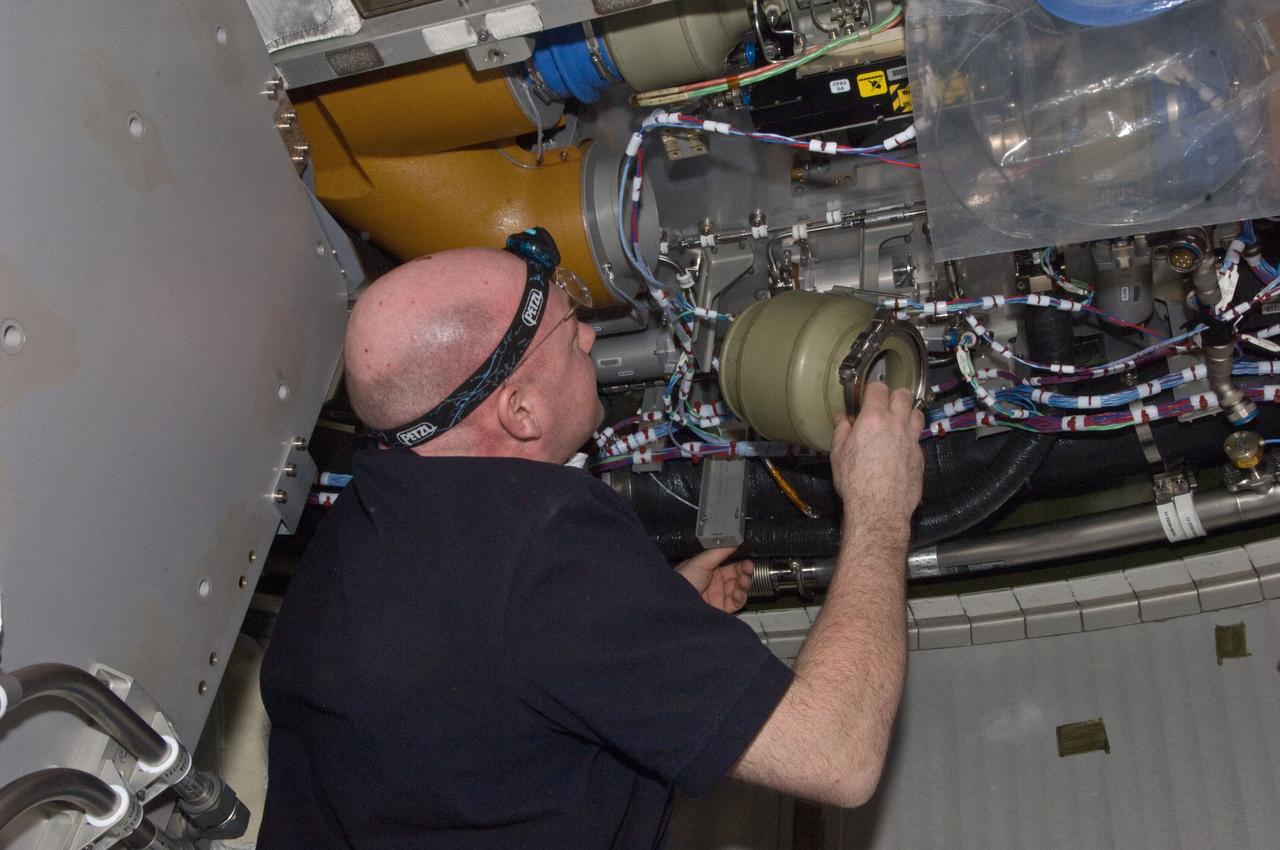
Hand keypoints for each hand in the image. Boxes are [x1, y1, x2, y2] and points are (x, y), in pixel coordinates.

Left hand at [676, 547, 753, 613]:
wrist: (676, 603)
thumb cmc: (681, 581)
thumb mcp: (700, 562)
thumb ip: (719, 551)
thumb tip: (733, 540)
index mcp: (709, 570)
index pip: (730, 565)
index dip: (741, 563)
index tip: (748, 561)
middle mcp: (714, 583)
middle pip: (737, 577)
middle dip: (745, 572)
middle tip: (748, 569)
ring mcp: (718, 596)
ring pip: (739, 590)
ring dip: (744, 584)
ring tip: (743, 581)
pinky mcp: (720, 610)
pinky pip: (736, 604)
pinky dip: (741, 598)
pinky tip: (738, 593)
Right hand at [830, 383, 924, 531]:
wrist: (879, 508)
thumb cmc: (855, 481)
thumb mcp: (838, 454)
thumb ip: (842, 432)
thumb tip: (842, 419)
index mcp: (873, 418)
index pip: (879, 388)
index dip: (874, 389)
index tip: (869, 396)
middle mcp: (896, 424)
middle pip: (904, 395)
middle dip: (896, 396)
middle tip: (886, 406)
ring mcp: (912, 440)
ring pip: (917, 414)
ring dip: (908, 414)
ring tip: (898, 424)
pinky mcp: (920, 456)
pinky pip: (918, 439)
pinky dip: (911, 439)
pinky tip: (901, 449)